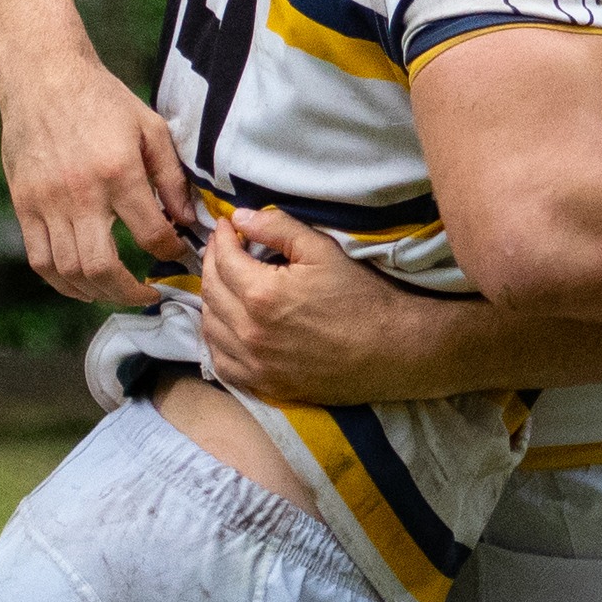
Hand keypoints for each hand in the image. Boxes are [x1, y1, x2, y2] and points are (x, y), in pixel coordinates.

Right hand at [0, 46, 194, 305]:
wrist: (42, 76)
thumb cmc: (102, 99)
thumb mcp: (150, 127)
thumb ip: (171, 177)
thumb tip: (188, 221)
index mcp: (118, 171)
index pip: (150, 234)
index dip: (170, 252)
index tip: (178, 253)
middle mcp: (80, 193)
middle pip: (103, 267)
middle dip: (131, 292)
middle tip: (148, 294)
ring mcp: (46, 202)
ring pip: (69, 272)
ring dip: (97, 293)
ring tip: (118, 291)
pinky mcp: (24, 205)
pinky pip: (40, 260)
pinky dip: (62, 282)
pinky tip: (82, 284)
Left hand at [201, 208, 420, 401]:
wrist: (391, 349)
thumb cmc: (361, 296)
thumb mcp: (322, 250)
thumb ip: (278, 229)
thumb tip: (240, 218)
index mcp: (262, 294)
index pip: (224, 259)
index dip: (222, 237)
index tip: (227, 225)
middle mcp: (250, 331)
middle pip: (211, 291)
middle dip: (212, 262)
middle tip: (222, 246)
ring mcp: (255, 362)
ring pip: (211, 328)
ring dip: (211, 299)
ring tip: (223, 281)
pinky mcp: (265, 383)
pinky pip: (223, 363)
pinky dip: (217, 341)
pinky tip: (227, 325)